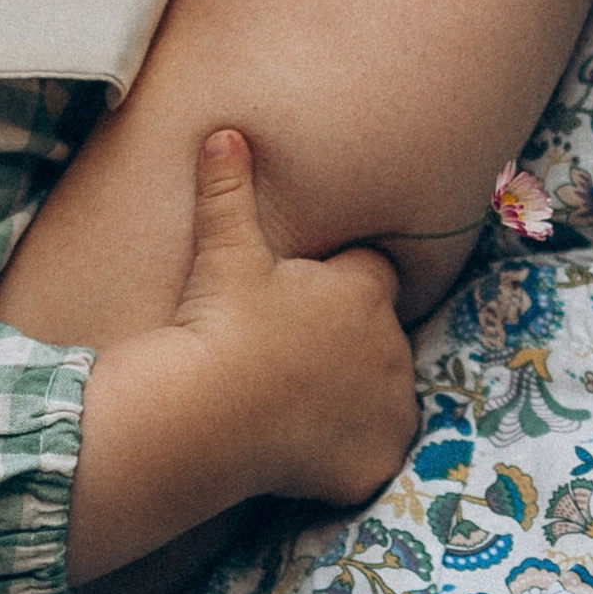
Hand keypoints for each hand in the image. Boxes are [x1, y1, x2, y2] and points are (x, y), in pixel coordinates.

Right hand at [168, 129, 420, 498]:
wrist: (202, 414)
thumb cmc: (217, 325)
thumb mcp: (224, 252)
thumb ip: (230, 191)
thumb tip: (225, 133)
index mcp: (364, 291)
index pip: (375, 275)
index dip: (342, 285)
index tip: (304, 303)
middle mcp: (391, 346)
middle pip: (380, 339)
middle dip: (349, 345)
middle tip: (290, 358)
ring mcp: (388, 408)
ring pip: (384, 396)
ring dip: (356, 397)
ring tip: (298, 405)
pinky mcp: (376, 460)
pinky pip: (375, 453)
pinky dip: (352, 454)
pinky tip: (310, 448)